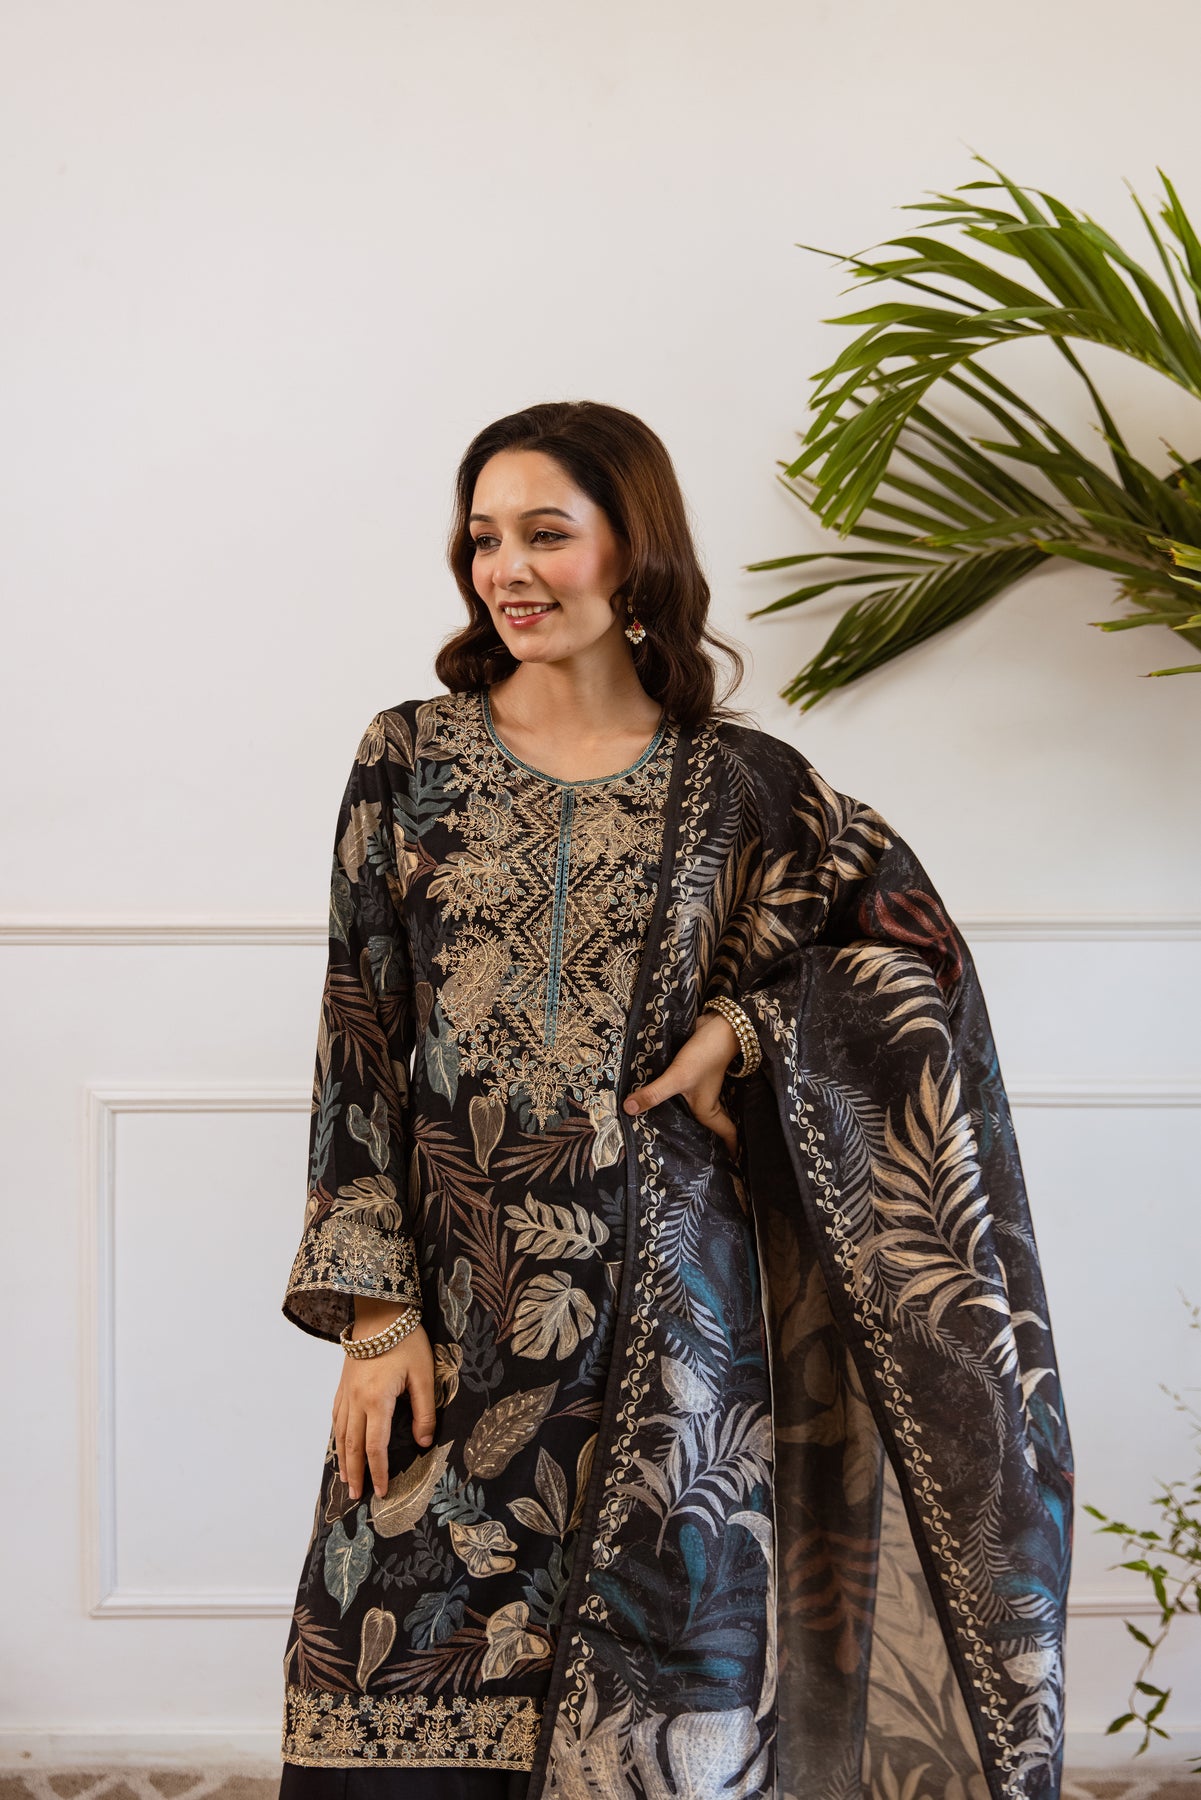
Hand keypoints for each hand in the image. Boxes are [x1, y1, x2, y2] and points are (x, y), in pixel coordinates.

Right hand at [332, 1312, 435, 1500]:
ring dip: (343, 1460)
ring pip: (341, 1434)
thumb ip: (424, 1410)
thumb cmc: (405, 1340)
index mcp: (376, 1400)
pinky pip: (336, 1418)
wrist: (379, 1312)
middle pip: (353, 1446)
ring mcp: (346, 1393)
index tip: (383, 1491)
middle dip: (356, 1474)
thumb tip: (424, 1442)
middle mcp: (356, 1401)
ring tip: (345, 1481)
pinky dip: (337, 1437)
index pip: (375, 1446)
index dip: (379, 1472)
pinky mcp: (343, 1385)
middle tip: (357, 1497)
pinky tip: (340, 1446)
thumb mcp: (424, 1374)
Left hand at [622, 1008, 741, 1157]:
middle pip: (707, 1127)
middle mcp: (705, 1102)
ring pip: (692, 1110)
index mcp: (707, 1110)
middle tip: (685, 1158)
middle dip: (701, 1141)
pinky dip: (673, 1100)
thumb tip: (628, 1110)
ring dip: (682, 1119)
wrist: (718, 1025)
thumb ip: (654, 1093)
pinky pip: (681, 1093)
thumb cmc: (704, 1056)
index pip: (726, 1136)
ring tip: (663, 1134)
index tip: (728, 1169)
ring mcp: (698, 1088)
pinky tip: (657, 1103)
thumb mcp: (678, 1077)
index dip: (729, 1153)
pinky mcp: (690, 1074)